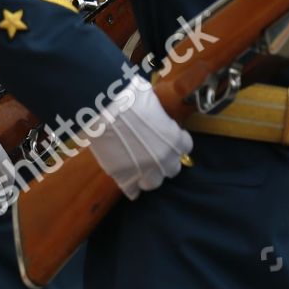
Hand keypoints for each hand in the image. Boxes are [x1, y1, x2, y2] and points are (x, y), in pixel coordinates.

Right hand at [87, 74, 190, 199]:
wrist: (103, 108)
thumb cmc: (128, 97)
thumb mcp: (151, 100)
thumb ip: (157, 113)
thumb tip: (154, 111)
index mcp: (176, 140)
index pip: (185, 147)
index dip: (174, 140)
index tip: (166, 136)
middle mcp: (165, 159)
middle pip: (172, 168)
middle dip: (163, 161)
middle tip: (151, 151)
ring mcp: (145, 171)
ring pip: (153, 183)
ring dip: (148, 175)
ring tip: (138, 166)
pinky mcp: (124, 177)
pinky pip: (132, 191)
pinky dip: (130, 186)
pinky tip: (126, 178)